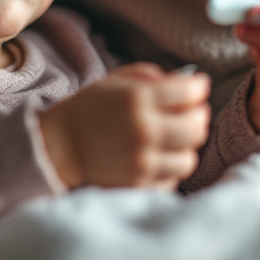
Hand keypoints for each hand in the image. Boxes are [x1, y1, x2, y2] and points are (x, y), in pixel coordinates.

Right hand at [39, 63, 210, 190]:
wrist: (61, 145)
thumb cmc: (91, 108)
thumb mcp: (116, 80)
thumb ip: (151, 75)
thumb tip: (188, 82)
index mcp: (138, 98)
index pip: (190, 92)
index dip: (198, 87)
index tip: (197, 87)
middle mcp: (144, 129)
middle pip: (196, 126)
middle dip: (198, 117)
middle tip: (191, 113)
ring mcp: (142, 160)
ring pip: (189, 158)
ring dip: (186, 146)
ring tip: (174, 139)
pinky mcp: (139, 183)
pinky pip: (173, 178)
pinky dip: (170, 168)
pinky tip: (159, 156)